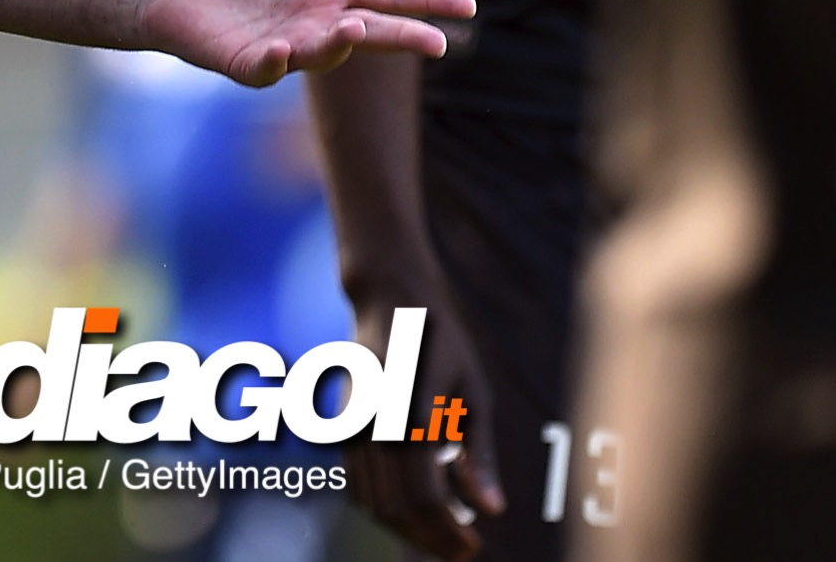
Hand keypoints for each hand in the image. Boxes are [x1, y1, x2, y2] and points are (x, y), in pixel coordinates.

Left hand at [137, 0, 474, 87]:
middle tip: (437, 42)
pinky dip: (278, 61)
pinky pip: (268, 68)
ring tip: (354, 26)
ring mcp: (285, 45)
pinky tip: (283, 48)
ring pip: (324, 51)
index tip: (466, 5)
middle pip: (372, 31)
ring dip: (340, 42)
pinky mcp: (248, 62)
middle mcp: (316, 19)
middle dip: (405, 37)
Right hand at [345, 287, 502, 560]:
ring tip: (443, 532)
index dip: (450, 532)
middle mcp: (377, 425)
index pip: (427, 497)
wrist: (389, 299)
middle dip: (431, 538)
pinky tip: (413, 509)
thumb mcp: (474, 392)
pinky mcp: (343, 426)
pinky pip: (357, 484)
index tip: (474, 546)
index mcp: (415, 415)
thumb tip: (492, 509)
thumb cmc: (443, 341)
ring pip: (373, 502)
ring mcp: (354, 426)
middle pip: (398, 507)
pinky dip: (383, 508)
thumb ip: (480, 454)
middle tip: (462, 548)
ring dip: (407, 529)